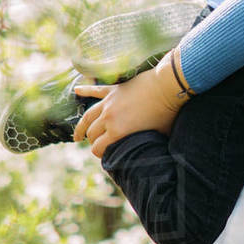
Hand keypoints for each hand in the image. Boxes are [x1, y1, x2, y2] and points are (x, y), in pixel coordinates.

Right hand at [73, 59, 188, 158]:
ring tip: (78, 135)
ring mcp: (109, 102)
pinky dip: (85, 91)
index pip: (97, 148)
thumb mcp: (156, 136)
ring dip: (82, 126)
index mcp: (117, 132)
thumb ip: (144, 145)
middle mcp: (108, 118)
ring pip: (88, 116)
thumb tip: (144, 154)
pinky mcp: (113, 90)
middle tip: (97, 146)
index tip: (104, 156)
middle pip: (91, 133)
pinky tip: (76, 91)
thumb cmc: (166, 114)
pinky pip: (95, 91)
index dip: (99, 154)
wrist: (167, 87)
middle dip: (92, 141)